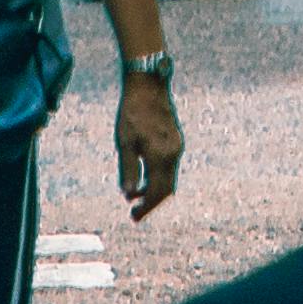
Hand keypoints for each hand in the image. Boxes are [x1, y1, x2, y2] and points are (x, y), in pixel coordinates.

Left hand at [113, 70, 181, 216]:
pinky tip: (145, 178)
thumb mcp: (125, 144)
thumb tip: (129, 194)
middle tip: (135, 214)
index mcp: (161, 156)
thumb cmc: (132, 114)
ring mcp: (177, 146)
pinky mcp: (175, 140)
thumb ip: (129, 170)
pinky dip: (158, 178)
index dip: (146, 207)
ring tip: (137, 198)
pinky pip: (170, 167)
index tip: (133, 216)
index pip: (157, 192)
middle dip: (152, 203)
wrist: (149, 87)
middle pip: (167, 188)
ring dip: (155, 191)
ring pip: (169, 178)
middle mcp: (174, 153)